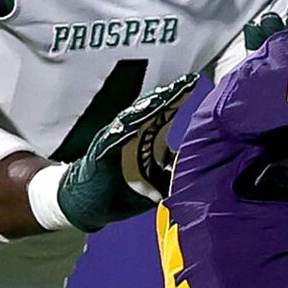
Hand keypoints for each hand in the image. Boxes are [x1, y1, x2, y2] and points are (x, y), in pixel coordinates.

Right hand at [55, 73, 196, 229]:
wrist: (88, 204)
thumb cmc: (122, 190)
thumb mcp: (157, 182)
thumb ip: (173, 172)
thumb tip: (200, 169)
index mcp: (144, 136)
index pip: (163, 112)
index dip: (177, 98)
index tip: (193, 84)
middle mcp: (129, 133)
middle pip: (150, 110)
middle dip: (166, 96)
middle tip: (184, 83)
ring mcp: (112, 140)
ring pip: (131, 119)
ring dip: (146, 108)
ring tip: (162, 97)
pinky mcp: (99, 154)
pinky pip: (110, 141)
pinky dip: (120, 133)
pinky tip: (131, 126)